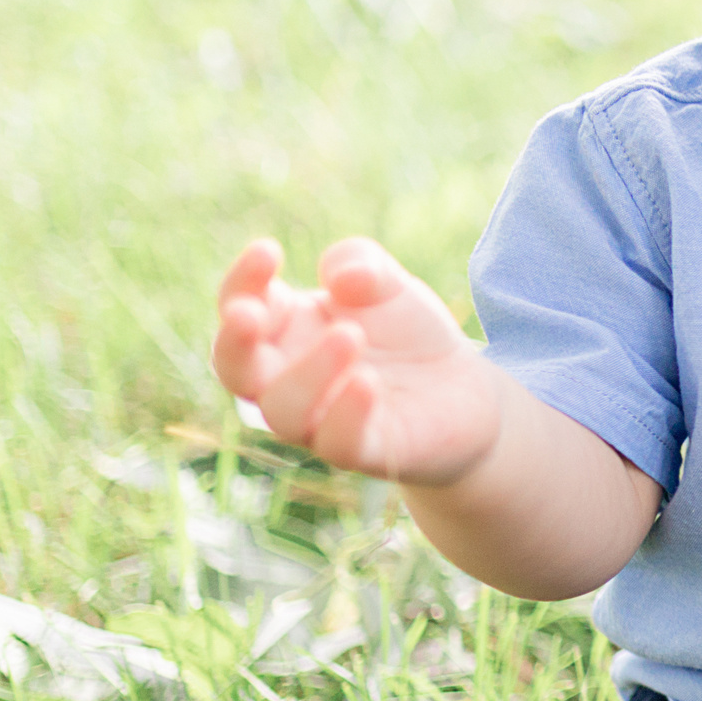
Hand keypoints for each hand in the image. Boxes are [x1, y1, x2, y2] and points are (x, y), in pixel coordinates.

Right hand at [211, 237, 502, 486]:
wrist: (466, 387)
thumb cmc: (407, 332)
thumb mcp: (390, 283)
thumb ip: (361, 263)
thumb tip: (343, 279)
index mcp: (282, 328)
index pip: (239, 305)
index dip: (243, 281)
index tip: (268, 250)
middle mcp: (286, 378)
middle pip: (234, 368)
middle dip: (236, 341)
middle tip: (250, 312)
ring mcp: (319, 420)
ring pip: (282, 410)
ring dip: (308, 372)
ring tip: (351, 335)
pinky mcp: (362, 450)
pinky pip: (337, 443)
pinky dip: (347, 413)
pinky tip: (368, 383)